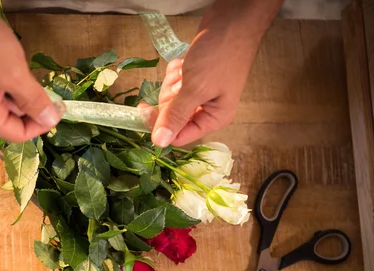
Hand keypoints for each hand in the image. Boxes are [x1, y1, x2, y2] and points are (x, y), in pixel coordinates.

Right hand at [0, 0, 61, 141]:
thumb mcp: (15, 74)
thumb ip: (34, 100)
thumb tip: (51, 119)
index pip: (18, 135)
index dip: (41, 125)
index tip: (58, 108)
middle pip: (9, 120)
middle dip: (30, 106)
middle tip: (46, 87)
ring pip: (1, 103)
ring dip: (18, 92)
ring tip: (24, 71)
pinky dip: (5, 82)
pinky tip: (10, 65)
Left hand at [151, 0, 281, 147]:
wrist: (232, 20)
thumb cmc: (219, 56)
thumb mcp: (196, 89)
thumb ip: (176, 116)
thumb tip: (160, 142)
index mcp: (213, 119)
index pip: (178, 136)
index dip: (160, 125)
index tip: (144, 109)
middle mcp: (207, 109)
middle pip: (171, 116)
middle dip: (170, 95)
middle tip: (181, 79)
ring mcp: (200, 92)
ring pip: (170, 97)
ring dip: (173, 80)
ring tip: (187, 67)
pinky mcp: (193, 77)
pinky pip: (174, 81)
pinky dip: (176, 70)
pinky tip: (187, 60)